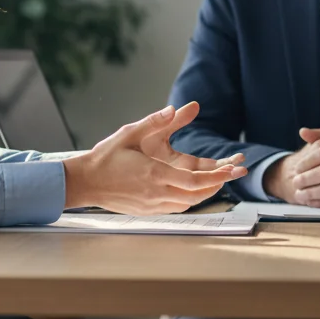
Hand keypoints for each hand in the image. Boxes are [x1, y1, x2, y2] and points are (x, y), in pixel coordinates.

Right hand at [62, 102, 245, 213]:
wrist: (85, 182)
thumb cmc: (105, 156)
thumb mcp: (129, 133)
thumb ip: (154, 121)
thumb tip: (174, 108)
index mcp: (154, 174)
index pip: (194, 181)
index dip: (217, 176)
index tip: (233, 170)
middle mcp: (156, 193)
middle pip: (197, 195)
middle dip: (217, 184)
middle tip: (233, 174)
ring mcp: (152, 205)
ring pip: (188, 203)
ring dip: (204, 193)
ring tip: (216, 180)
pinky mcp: (147, 210)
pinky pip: (176, 208)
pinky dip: (189, 199)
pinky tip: (191, 190)